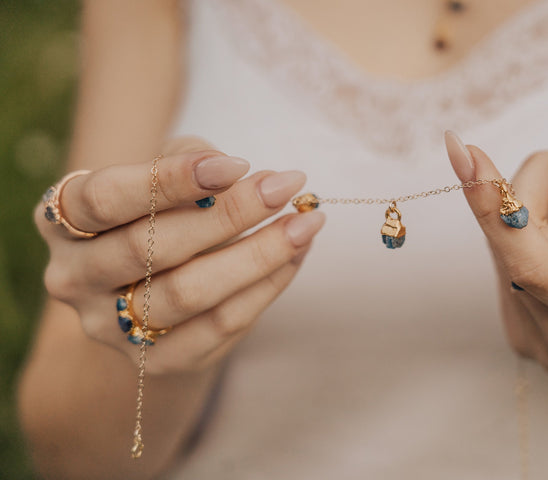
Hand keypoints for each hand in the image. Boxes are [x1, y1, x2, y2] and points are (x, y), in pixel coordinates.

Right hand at [36, 137, 324, 373]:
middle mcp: (74, 278)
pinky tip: (295, 256)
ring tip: (305, 224)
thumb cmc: (157, 211)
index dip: (172, 179)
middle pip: (152, 248)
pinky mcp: (155, 361)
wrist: (146, 286)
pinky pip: (220, 325)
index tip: (238, 164)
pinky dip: (266, 287)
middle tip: (288, 186)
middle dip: (231, 214)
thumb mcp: (162, 171)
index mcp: (61, 221)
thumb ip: (195, 161)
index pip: (107, 198)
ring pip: (190, 293)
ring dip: (259, 255)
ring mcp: (110, 328)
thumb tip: (255, 180)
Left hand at [445, 131, 547, 379]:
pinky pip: (509, 263)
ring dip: (539, 208)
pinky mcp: (524, 334)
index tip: (466, 156)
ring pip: (506, 251)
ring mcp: (539, 343)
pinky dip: (533, 230)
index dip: (495, 206)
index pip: (534, 264)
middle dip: (539, 186)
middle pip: (514, 245)